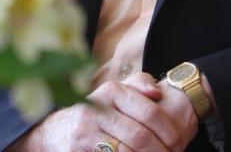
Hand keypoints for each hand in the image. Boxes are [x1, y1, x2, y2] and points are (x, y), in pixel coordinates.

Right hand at [5, 73, 191, 151]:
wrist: (52, 132)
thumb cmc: (94, 111)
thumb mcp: (113, 93)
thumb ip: (138, 85)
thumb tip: (158, 92)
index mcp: (110, 92)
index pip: (148, 112)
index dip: (168, 130)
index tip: (178, 142)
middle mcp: (96, 109)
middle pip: (140, 136)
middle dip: (160, 151)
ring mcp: (85, 134)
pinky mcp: (78, 151)